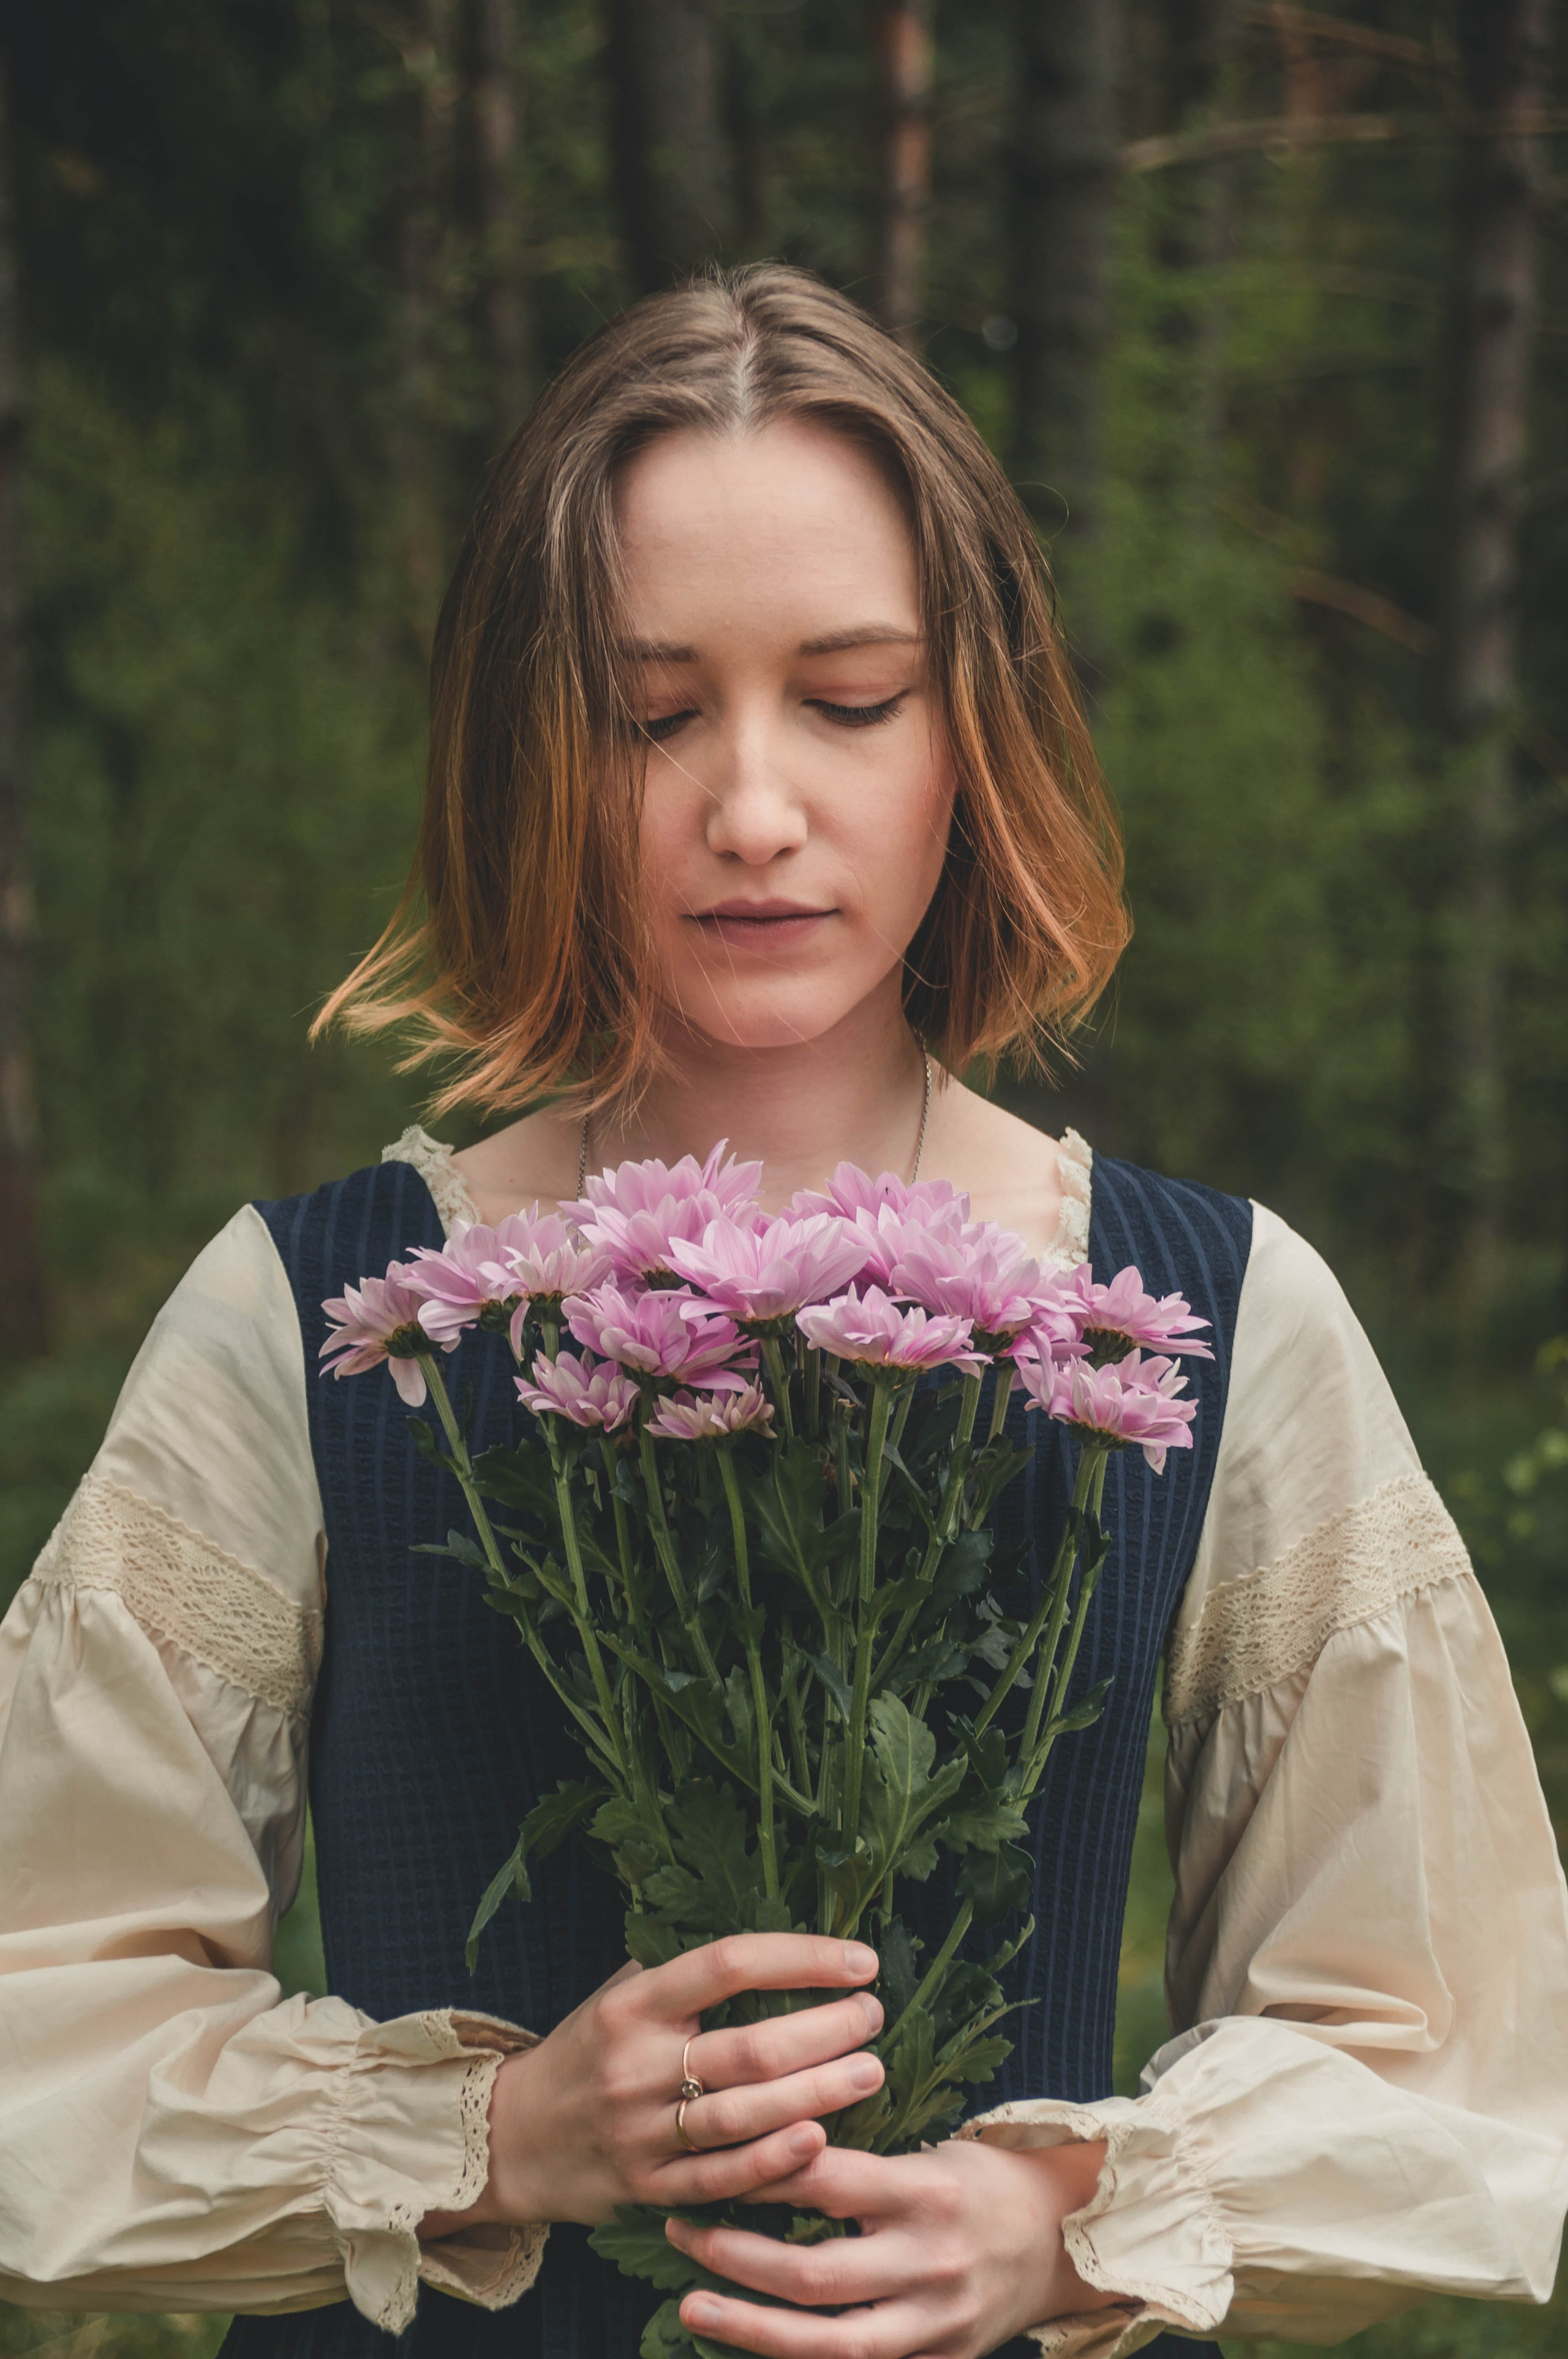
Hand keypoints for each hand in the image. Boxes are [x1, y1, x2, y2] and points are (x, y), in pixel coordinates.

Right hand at [421, 1934, 885, 2234]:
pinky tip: (820, 2141)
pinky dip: (773, 2163)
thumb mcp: (622, 1994)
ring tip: (871, 2071)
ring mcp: (641, 2132)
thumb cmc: (591, 2050)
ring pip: (742, 2116)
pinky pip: (721, 2180)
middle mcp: (636, 2064)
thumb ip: (685, 1973)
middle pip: (748, 2048)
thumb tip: (780, 1939)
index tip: (859, 1960)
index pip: (728, 1964)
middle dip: (824, 2032)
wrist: (514, 2134)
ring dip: (817, 2094)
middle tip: (873, 2017)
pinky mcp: (647, 2188)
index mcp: (635, 2003)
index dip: (801, 1958)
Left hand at [667, 2136, 1120, 2357]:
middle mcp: (931, 2262)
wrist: (1062, 2241)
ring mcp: (936, 2323)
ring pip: (830, 2343)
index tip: (708, 2159)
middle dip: (737, 2257)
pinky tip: (753, 2350)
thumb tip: (770, 2141)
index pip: (826, 2181)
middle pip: (815, 2273)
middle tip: (680, 2233)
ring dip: (752, 2327)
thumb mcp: (931, 2150)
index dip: (761, 2172)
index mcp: (928, 2191)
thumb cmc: (980, 2179)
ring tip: (692, 2304)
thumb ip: (861, 2161)